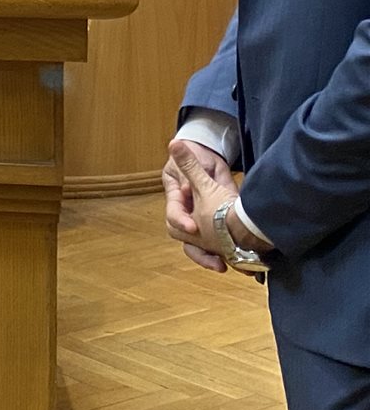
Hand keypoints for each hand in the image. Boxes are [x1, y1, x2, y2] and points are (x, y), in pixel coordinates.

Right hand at [163, 139, 239, 270]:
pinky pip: (211, 249)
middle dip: (197, 250)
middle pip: (183, 238)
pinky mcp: (211, 230)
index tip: (192, 227)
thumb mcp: (200, 162)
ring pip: (196, 248)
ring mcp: (197, 224)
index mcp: (176, 197)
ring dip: (207, 258)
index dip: (181, 221)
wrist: (209, 161)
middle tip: (213, 257)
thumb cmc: (203, 161)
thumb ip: (189, 161)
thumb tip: (175, 144)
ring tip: (222, 265)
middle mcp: (185, 214)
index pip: (173, 214)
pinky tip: (235, 263)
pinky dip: (220, 257)